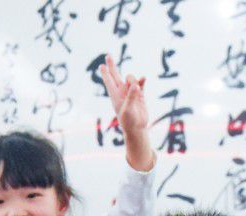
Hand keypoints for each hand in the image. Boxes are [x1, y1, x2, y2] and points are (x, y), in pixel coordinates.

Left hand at [98, 57, 153, 171]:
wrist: (137, 129)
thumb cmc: (129, 121)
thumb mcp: (128, 109)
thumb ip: (131, 96)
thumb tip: (135, 84)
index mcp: (115, 95)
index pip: (109, 81)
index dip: (105, 73)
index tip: (101, 65)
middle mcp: (122, 92)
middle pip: (116, 75)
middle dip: (112, 65)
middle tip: (108, 55)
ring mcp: (131, 92)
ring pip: (131, 79)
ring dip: (133, 80)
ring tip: (137, 89)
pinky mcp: (140, 95)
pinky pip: (141, 84)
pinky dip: (142, 80)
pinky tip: (143, 78)